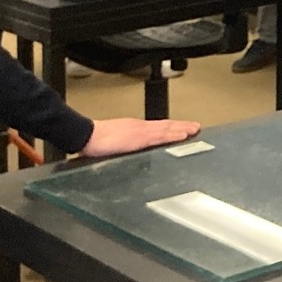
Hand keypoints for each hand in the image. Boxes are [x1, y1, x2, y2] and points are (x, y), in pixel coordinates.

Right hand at [78, 117, 200, 158]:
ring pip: (166, 129)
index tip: (183, 129)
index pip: (157, 128)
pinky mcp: (139, 138)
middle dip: (181, 127)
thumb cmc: (95, 142)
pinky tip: (182, 136)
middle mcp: (139, 128)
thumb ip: (124, 149)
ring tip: (194, 130)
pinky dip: (173, 134)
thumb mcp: (114, 146)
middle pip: (165, 126)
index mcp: (134, 130)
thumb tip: (128, 155)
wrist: (86, 135)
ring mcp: (140, 131)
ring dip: (182, 129)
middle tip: (196, 127)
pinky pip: (160, 136)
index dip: (171, 128)